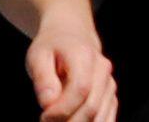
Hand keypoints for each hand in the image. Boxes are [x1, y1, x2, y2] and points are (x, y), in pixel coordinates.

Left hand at [23, 0, 117, 121]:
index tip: (44, 117)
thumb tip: (48, 103)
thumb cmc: (51, 47)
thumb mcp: (37, 55)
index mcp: (83, 55)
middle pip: (92, 106)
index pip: (80, 89)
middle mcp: (102, 70)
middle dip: (70, 121)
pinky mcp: (111, 97)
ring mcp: (110, 85)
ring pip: (101, 116)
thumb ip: (42, 78)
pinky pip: (107, 118)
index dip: (63, 108)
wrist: (71, 36)